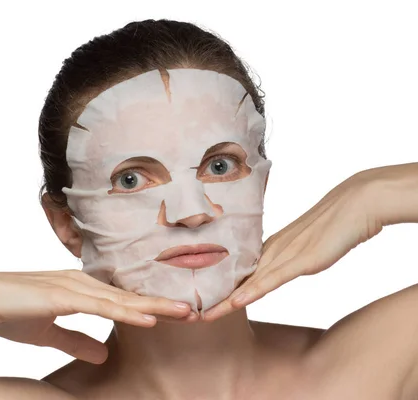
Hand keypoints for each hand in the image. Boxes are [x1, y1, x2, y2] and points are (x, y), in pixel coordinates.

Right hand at [0, 269, 190, 363]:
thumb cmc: (7, 310)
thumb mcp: (47, 333)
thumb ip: (76, 340)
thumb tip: (103, 354)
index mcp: (78, 290)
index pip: (121, 300)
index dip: (148, 308)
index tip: (175, 315)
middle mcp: (80, 284)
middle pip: (129, 296)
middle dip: (162, 305)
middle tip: (194, 311)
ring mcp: (71, 288)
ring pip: (121, 299)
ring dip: (154, 307)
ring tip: (185, 314)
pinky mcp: (60, 296)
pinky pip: (99, 306)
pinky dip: (126, 313)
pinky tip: (148, 319)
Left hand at [203, 171, 383, 320]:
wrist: (357, 202)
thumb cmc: (336, 222)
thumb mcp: (309, 243)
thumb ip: (293, 255)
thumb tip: (281, 266)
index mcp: (273, 246)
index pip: (242, 272)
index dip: (223, 288)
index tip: (204, 302)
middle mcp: (274, 250)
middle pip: (239, 279)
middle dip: (216, 298)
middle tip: (192, 313)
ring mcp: (287, 254)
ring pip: (250, 282)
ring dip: (227, 300)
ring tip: (205, 315)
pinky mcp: (303, 259)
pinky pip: (273, 278)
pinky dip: (254, 291)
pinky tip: (237, 302)